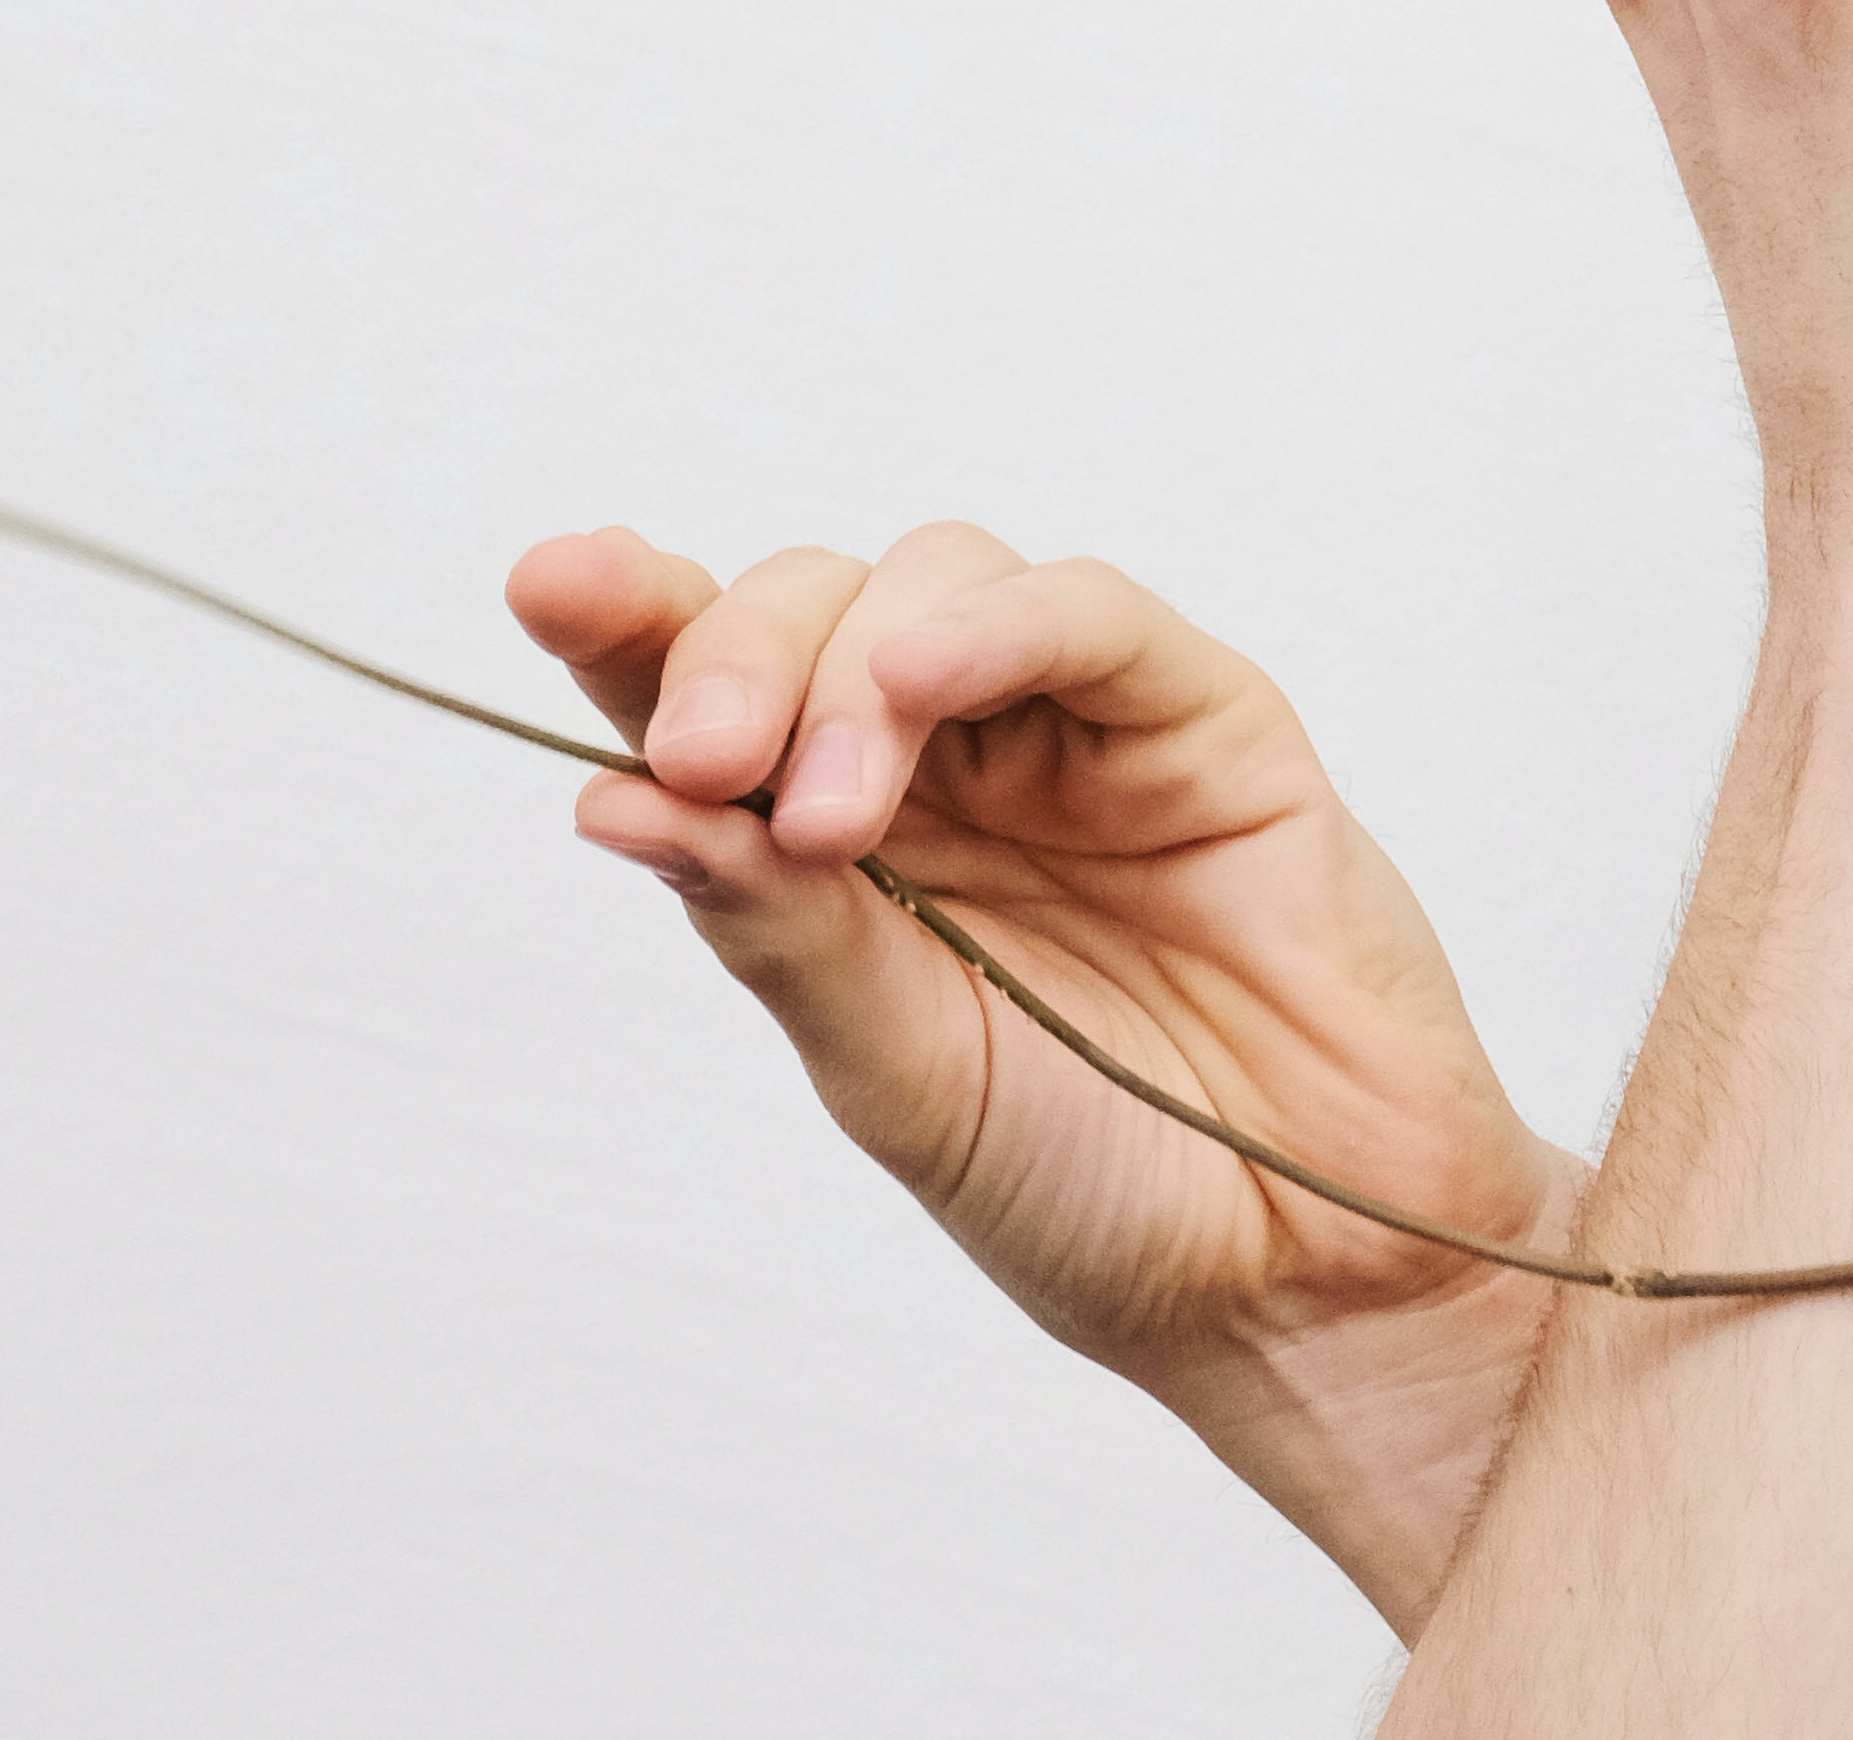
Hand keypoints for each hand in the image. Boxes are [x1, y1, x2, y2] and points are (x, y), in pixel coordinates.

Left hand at [504, 518, 1575, 1633]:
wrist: (1304, 1268)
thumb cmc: (1102, 1188)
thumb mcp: (899, 1076)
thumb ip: (777, 930)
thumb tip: (611, 805)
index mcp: (848, 847)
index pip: (713, 697)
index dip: (630, 623)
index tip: (547, 584)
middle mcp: (950, 762)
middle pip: (810, 612)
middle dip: (732, 655)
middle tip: (705, 759)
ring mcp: (1074, 726)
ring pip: (933, 583)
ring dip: (851, 663)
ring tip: (828, 808)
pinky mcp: (1201, 712)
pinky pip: (1090, 615)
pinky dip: (996, 620)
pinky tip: (927, 672)